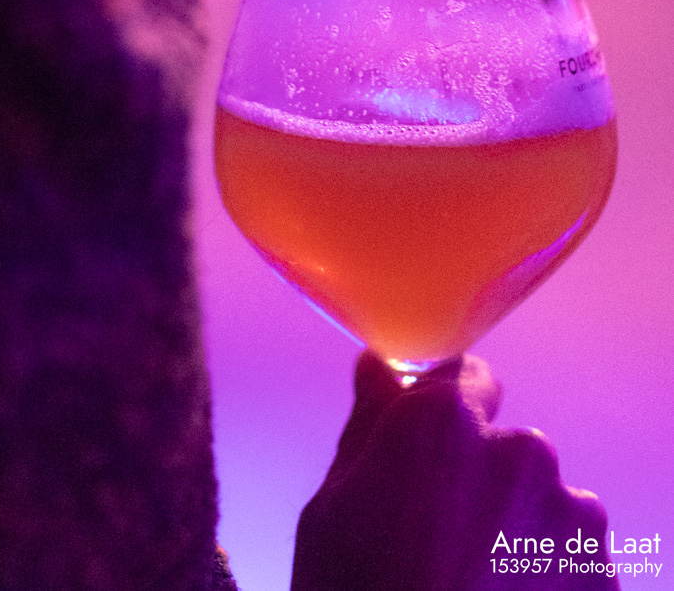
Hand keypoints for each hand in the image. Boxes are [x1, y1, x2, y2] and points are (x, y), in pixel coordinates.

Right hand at [290, 350, 609, 590]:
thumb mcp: (330, 512)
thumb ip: (368, 426)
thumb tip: (379, 365)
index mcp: (446, 422)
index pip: (466, 376)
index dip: (444, 415)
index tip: (427, 453)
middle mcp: (521, 452)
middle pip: (506, 448)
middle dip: (480, 481)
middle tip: (437, 543)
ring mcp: (572, 519)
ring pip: (545, 506)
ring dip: (518, 532)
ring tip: (471, 589)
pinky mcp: (603, 579)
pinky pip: (573, 561)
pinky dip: (545, 581)